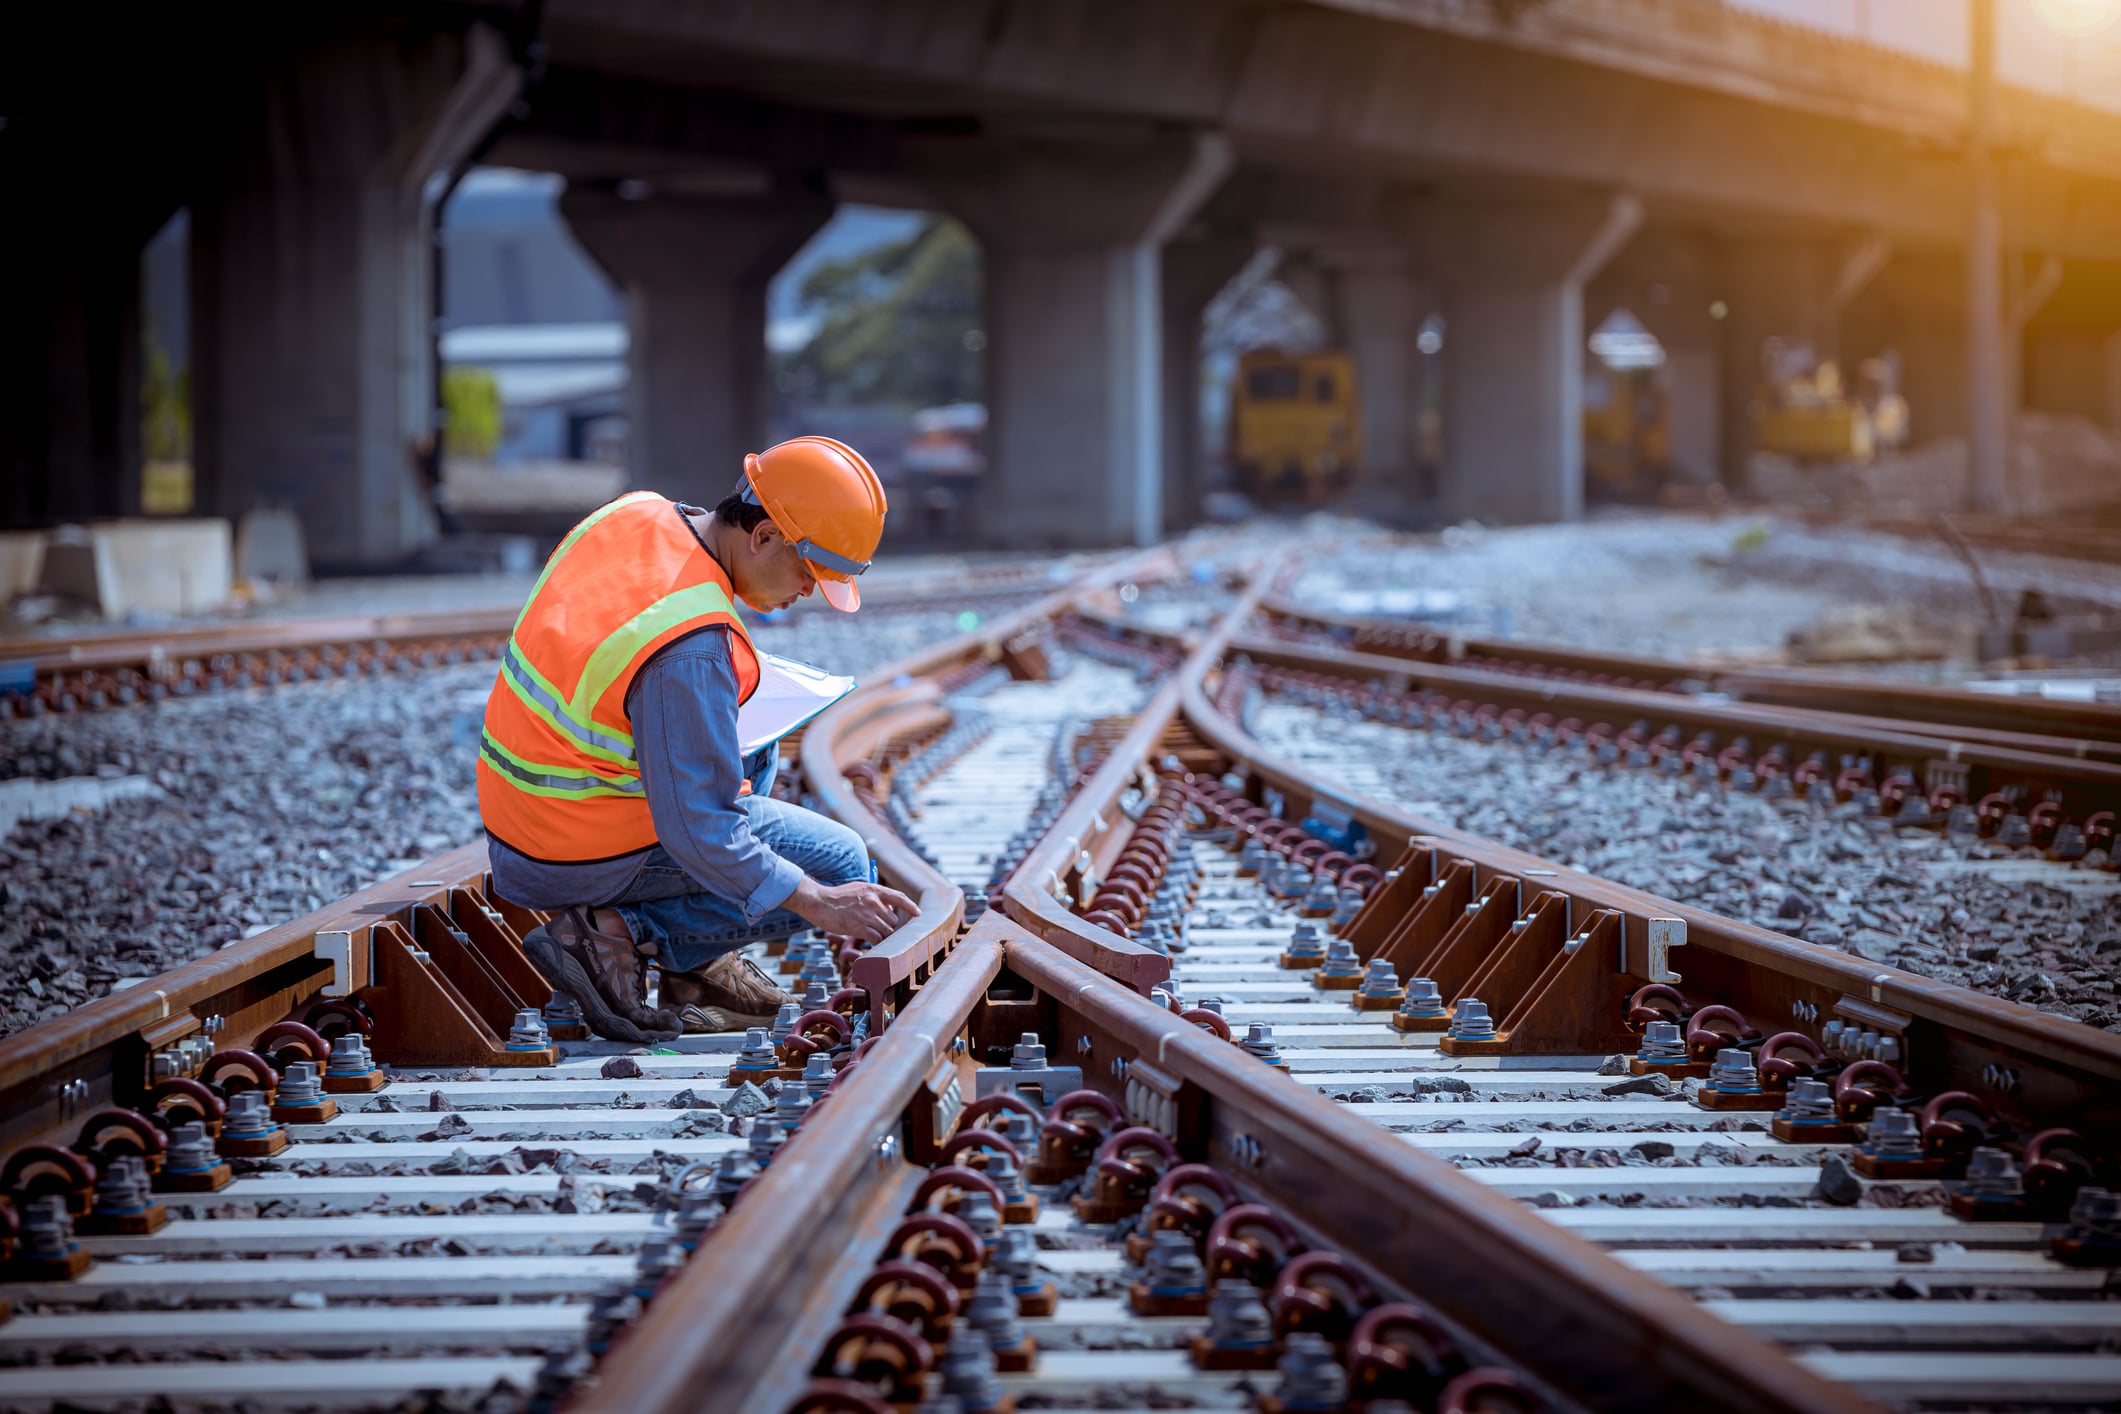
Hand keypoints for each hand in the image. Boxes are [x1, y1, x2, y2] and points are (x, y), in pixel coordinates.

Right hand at [788, 877, 919, 943]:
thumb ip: (874, 896)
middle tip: (883, 931)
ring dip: (884, 937)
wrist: (819, 902)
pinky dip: (877, 944)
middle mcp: (873, 901)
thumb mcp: (858, 888)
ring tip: (876, 938)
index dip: (911, 906)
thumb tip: (889, 908)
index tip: (918, 914)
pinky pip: (876, 939)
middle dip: (890, 927)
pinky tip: (872, 944)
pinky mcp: (858, 927)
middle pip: (893, 921)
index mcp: (873, 890)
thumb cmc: (837, 897)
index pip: (899, 897)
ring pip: (887, 932)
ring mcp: (866, 915)